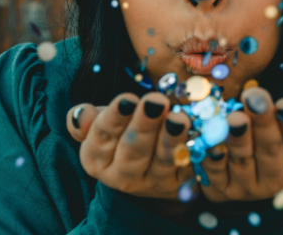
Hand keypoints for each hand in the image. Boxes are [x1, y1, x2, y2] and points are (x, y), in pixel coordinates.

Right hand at [66, 92, 193, 199]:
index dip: (114, 118)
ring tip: (179, 118)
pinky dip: (196, 148)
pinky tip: (201, 131)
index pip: (102, 137)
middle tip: (156, 102)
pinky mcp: (180, 183)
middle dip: (145, 125)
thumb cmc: (120, 131)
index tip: (127, 99)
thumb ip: (86, 120)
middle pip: (133, 150)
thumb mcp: (101, 124)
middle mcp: (122, 175)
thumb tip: (81, 114)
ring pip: (163, 160)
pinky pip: (189, 165)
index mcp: (97, 159)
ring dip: (172, 138)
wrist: (147, 164)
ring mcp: (154, 182)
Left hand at [199, 87, 282, 201]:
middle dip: (263, 122)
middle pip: (270, 149)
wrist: (258, 174)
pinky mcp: (221, 187)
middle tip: (255, 98)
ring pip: (243, 159)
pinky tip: (209, 136)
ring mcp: (248, 186)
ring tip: (234, 117)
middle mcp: (277, 180)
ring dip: (238, 138)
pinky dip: (212, 153)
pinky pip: (215, 170)